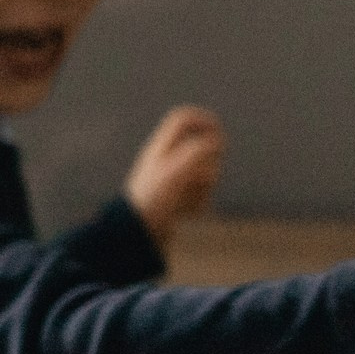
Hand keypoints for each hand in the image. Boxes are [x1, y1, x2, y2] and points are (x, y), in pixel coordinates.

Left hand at [125, 106, 223, 250]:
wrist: (135, 235)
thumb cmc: (152, 199)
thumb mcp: (175, 170)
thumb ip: (197, 151)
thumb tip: (216, 142)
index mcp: (161, 147)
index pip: (184, 119)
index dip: (204, 120)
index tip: (219, 133)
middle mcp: (167, 160)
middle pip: (202, 148)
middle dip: (209, 164)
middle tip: (198, 179)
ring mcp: (173, 180)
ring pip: (205, 173)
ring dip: (203, 187)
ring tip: (187, 202)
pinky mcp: (177, 200)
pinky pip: (200, 195)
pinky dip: (199, 203)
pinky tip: (185, 213)